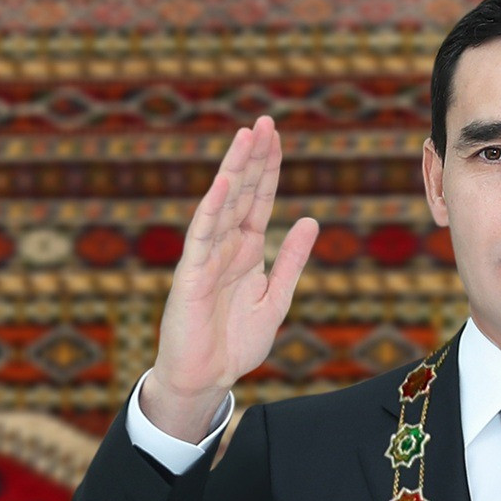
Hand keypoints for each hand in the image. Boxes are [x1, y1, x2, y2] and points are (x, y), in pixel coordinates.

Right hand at [141, 116, 318, 440]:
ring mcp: (207, 257)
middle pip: (241, 193)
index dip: (268, 169)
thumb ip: (292, 260)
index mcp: (248, 251)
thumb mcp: (277, 298)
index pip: (258, 200)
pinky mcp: (190, 275)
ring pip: (222, 205)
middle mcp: (226, 247)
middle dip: (253, 158)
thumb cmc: (236, 342)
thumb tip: (310, 219)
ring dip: (232, 171)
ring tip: (246, 137)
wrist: (207, 379)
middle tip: (265, 121)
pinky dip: (211, 208)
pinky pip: (201, 236)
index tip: (276, 136)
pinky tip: (221, 182)